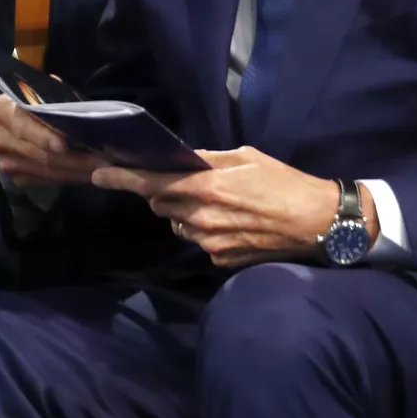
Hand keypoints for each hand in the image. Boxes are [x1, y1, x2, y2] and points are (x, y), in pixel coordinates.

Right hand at [0, 96, 110, 186]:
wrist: (17, 122)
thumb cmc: (37, 100)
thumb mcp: (45, 91)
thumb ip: (55, 97)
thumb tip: (77, 110)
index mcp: (1, 110)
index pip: (22, 126)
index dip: (43, 136)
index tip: (64, 145)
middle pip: (40, 154)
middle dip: (75, 159)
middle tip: (104, 161)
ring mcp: (7, 162)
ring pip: (47, 170)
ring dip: (78, 172)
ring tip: (104, 169)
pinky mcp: (18, 179)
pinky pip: (48, 180)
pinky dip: (71, 177)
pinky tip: (91, 173)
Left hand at [91, 147, 376, 267]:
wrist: (318, 222)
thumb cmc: (285, 182)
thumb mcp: (246, 157)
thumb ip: (208, 159)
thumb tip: (182, 158)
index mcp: (206, 187)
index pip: (151, 182)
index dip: (121, 178)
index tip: (98, 173)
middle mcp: (201, 217)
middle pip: (161, 203)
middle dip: (165, 191)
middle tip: (190, 182)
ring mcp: (209, 243)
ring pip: (179, 224)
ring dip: (187, 212)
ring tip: (221, 203)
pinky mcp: (220, 260)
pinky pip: (199, 241)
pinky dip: (206, 230)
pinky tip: (233, 223)